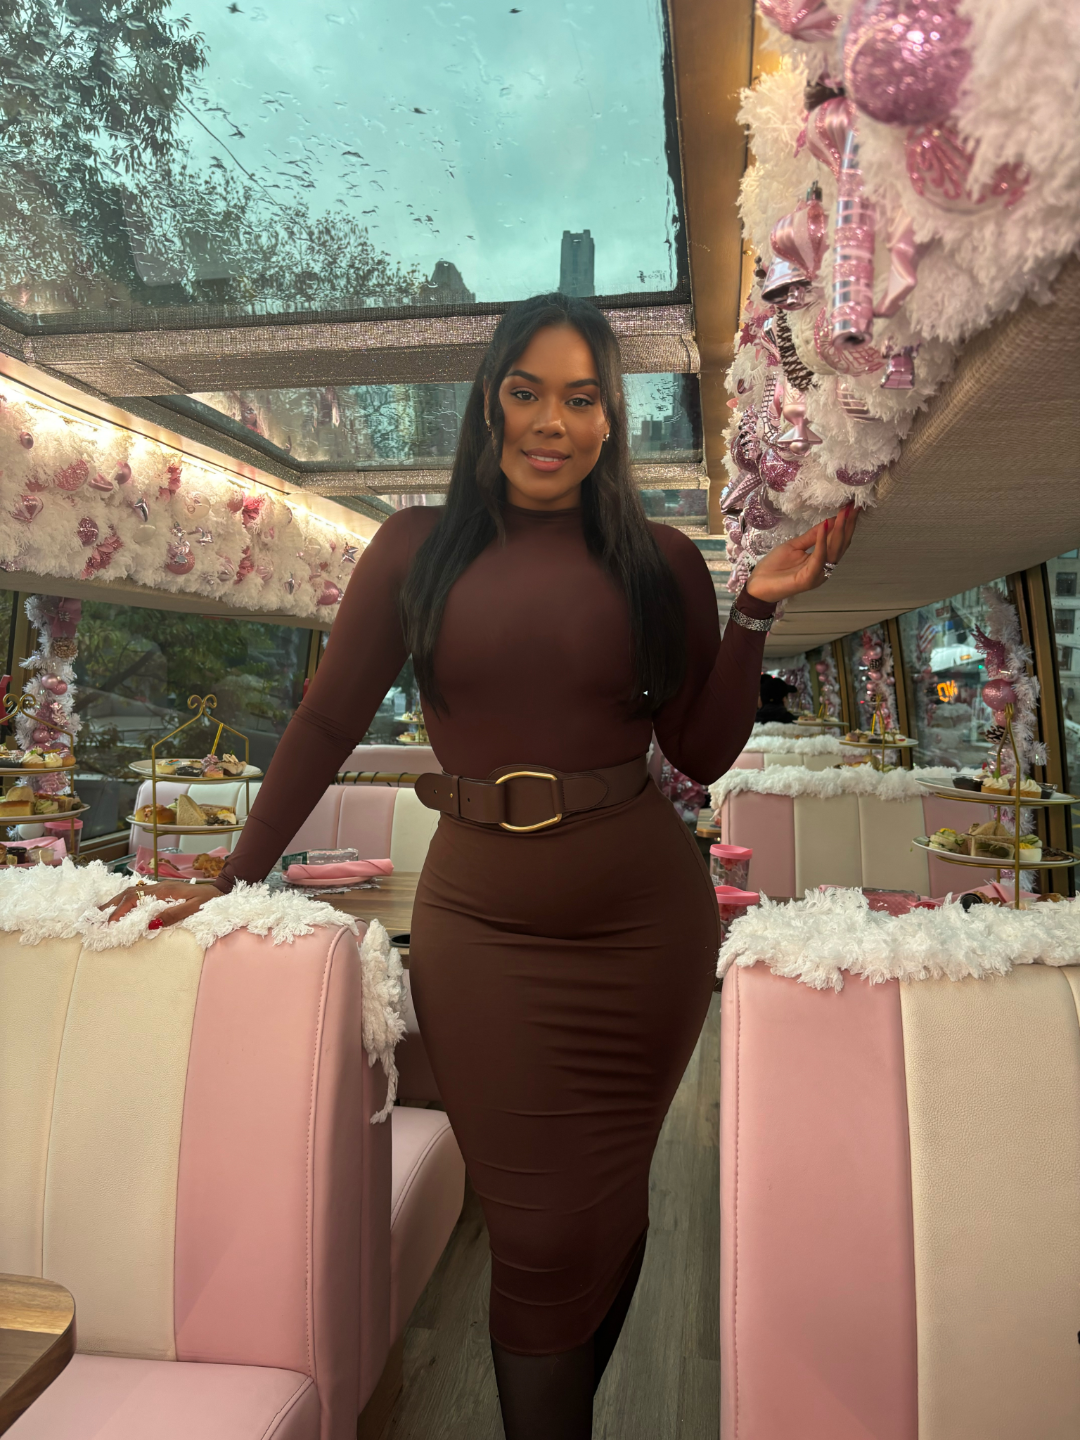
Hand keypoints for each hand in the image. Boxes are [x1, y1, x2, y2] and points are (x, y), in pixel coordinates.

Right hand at [102, 880, 220, 927]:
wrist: (220, 891)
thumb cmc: (209, 901)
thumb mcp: (194, 909)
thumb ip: (174, 914)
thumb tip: (151, 923)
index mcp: (164, 891)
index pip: (134, 899)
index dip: (119, 911)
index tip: (108, 924)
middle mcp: (158, 887)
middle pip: (128, 893)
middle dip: (110, 905)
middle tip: (95, 918)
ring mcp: (160, 888)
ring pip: (131, 891)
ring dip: (115, 901)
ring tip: (100, 912)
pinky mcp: (162, 891)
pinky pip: (138, 893)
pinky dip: (125, 899)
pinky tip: (120, 905)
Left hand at [744, 503, 857, 604]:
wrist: (757, 586)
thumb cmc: (774, 568)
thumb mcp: (794, 546)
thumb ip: (811, 536)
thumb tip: (828, 522)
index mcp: (821, 561)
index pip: (837, 541)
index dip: (844, 525)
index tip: (851, 507)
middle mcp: (824, 568)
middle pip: (840, 545)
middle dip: (847, 525)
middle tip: (853, 507)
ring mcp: (818, 575)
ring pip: (834, 550)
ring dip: (839, 530)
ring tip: (843, 513)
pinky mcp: (809, 579)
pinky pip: (819, 557)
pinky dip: (822, 541)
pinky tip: (825, 526)